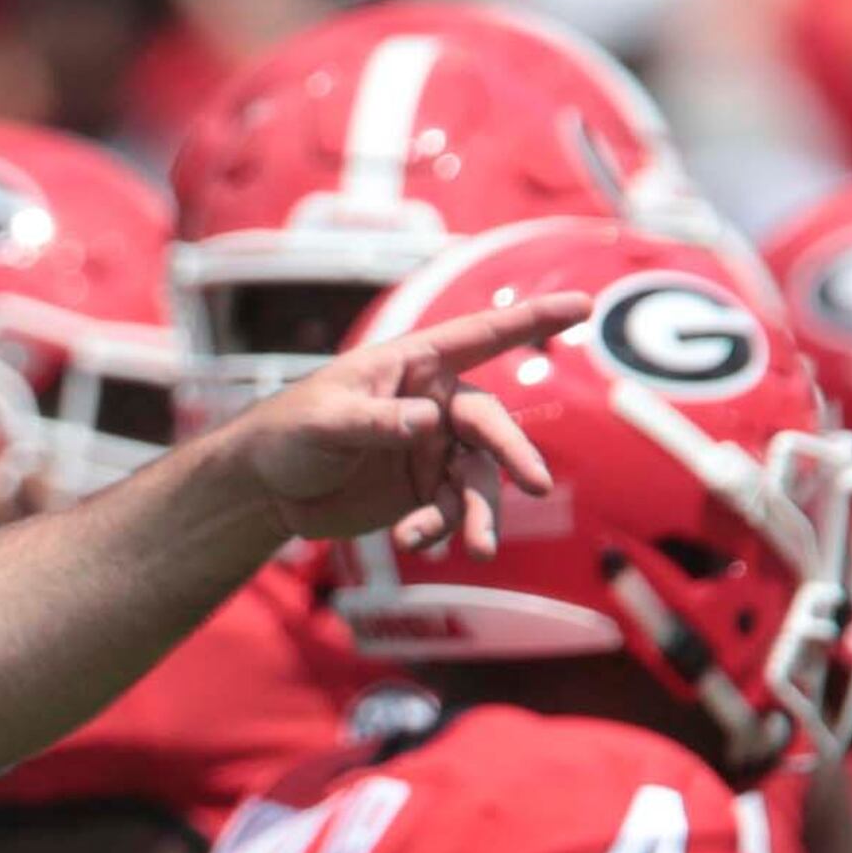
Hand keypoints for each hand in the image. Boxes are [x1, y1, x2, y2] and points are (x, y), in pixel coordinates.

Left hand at [228, 294, 584, 551]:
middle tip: (534, 485)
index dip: (532, 320)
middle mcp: (436, 405)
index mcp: (415, 366)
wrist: (267, 488)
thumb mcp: (325, 422)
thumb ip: (375, 422)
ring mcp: (434, 451)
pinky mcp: (424, 492)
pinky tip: (412, 542)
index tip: (584, 304)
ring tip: (477, 548)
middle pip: (490, 426)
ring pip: (477, 480)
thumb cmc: (289, 431)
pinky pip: (449, 511)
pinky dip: (439, 529)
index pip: (481, 336)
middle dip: (513, 455)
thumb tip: (428, 422)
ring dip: (479, 513)